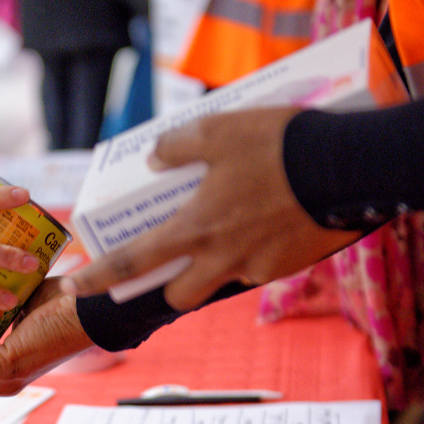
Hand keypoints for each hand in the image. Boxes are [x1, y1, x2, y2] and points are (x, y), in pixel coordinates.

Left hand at [63, 107, 361, 310]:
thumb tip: (155, 157)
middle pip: (178, 294)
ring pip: (220, 282)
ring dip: (212, 269)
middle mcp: (222, 259)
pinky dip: (253, 253)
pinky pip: (258, 268)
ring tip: (224, 235)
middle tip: (167, 263)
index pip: (132, 262)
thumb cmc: (280, 146)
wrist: (350, 168)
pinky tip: (265, 224)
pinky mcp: (289, 267)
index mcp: (195, 229)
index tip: (73, 287)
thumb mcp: (218, 129)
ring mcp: (257, 268)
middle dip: (165, 286)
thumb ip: (178, 144)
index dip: (98, 277)